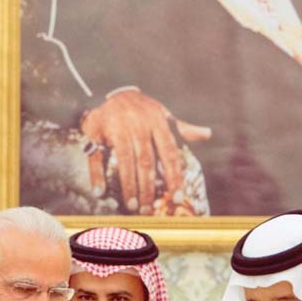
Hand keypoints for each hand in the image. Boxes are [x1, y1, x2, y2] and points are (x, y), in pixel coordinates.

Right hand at [81, 90, 210, 212]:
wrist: (110, 91)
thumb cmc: (141, 110)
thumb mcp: (162, 114)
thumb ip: (182, 128)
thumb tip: (206, 134)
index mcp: (157, 122)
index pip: (169, 153)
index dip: (174, 176)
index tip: (178, 197)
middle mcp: (138, 124)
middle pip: (146, 161)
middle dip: (148, 187)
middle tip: (148, 209)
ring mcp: (116, 127)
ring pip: (124, 160)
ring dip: (128, 185)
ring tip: (132, 205)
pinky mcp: (95, 130)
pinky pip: (96, 155)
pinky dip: (97, 174)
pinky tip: (99, 192)